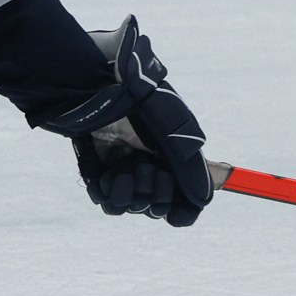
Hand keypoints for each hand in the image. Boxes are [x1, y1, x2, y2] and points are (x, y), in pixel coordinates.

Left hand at [39, 17, 212, 226]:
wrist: (91, 86)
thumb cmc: (134, 97)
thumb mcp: (172, 127)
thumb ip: (190, 165)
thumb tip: (203, 200)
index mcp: (174, 153)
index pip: (186, 198)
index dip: (182, 208)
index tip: (175, 209)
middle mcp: (151, 163)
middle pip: (159, 206)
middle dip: (156, 195)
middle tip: (147, 169)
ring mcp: (125, 168)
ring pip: (133, 206)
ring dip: (131, 195)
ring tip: (125, 171)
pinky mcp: (99, 172)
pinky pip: (108, 202)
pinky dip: (110, 194)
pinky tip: (109, 177)